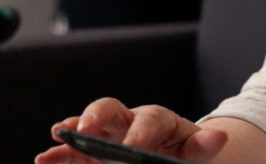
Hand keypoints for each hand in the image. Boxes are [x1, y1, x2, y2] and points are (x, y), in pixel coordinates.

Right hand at [35, 98, 226, 163]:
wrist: (176, 157)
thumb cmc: (186, 153)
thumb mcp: (197, 151)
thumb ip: (203, 147)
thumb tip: (221, 137)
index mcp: (160, 120)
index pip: (151, 119)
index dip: (141, 132)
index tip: (132, 148)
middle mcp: (130, 120)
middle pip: (111, 108)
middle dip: (96, 116)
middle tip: (85, 129)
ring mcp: (108, 134)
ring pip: (87, 124)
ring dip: (71, 132)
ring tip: (56, 139)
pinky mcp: (93, 150)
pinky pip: (74, 149)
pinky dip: (60, 153)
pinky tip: (44, 160)